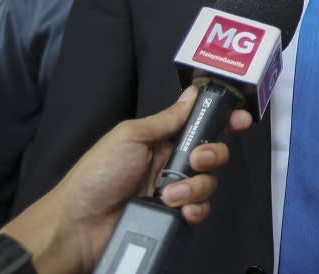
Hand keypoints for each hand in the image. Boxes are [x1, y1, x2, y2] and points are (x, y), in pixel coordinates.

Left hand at [4, 85, 252, 273]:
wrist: (78, 225)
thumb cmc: (97, 174)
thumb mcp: (131, 136)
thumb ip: (166, 119)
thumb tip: (193, 94)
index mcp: (160, 139)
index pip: (199, 124)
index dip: (222, 120)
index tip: (240, 118)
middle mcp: (171, 163)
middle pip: (212, 153)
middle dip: (212, 153)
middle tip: (196, 159)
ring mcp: (174, 191)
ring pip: (208, 183)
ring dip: (195, 186)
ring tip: (169, 194)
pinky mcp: (174, 218)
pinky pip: (200, 210)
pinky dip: (194, 209)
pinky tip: (179, 211)